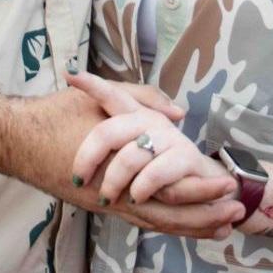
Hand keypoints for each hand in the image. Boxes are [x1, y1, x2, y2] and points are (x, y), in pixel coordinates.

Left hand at [67, 72, 237, 208]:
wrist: (202, 182)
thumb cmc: (160, 161)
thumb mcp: (136, 145)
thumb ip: (115, 128)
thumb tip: (94, 109)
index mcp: (136, 114)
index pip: (111, 94)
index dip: (91, 83)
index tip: (69, 73)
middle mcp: (151, 120)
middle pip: (108, 132)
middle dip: (87, 158)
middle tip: (78, 181)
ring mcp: (170, 136)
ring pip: (128, 157)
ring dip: (113, 182)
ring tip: (106, 199)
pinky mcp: (185, 157)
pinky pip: (154, 174)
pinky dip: (141, 189)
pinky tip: (135, 198)